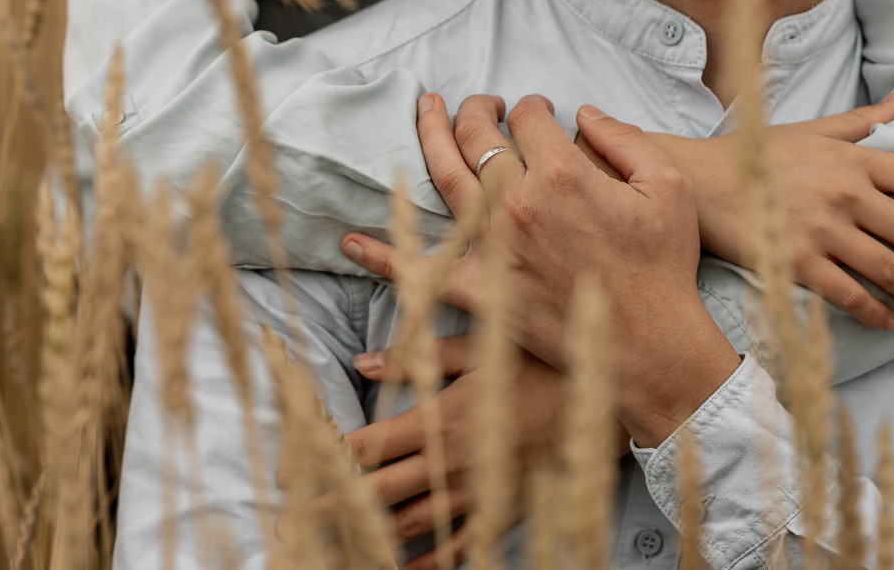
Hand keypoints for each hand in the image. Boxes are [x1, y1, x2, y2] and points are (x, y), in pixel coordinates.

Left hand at [296, 336, 627, 568]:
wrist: (608, 403)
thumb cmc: (545, 362)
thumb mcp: (483, 346)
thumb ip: (420, 357)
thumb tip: (364, 364)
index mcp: (442, 419)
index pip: (367, 445)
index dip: (323, 458)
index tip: (286, 469)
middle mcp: (452, 462)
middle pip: (376, 492)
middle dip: (328, 509)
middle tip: (287, 525)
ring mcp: (477, 490)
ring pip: (410, 524)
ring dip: (366, 538)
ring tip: (331, 551)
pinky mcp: (501, 507)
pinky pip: (460, 543)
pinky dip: (430, 560)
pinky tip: (407, 569)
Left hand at [342, 93, 738, 446]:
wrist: (651, 346)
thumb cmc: (664, 267)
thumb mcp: (667, 187)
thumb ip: (624, 138)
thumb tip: (583, 112)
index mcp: (563, 172)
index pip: (527, 117)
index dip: (529, 106)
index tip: (533, 110)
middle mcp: (518, 202)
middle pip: (477, 135)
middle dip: (473, 108)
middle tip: (476, 102)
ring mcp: (493, 247)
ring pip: (444, 177)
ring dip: (429, 137)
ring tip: (423, 113)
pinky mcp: (481, 291)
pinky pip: (421, 271)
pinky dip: (384, 258)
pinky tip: (352, 242)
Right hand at [659, 88, 893, 328]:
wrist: (697, 180)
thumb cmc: (756, 154)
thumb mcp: (813, 130)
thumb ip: (865, 121)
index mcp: (854, 160)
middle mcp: (845, 195)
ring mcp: (821, 231)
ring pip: (892, 272)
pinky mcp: (796, 262)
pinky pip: (849, 295)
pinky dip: (876, 313)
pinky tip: (890, 321)